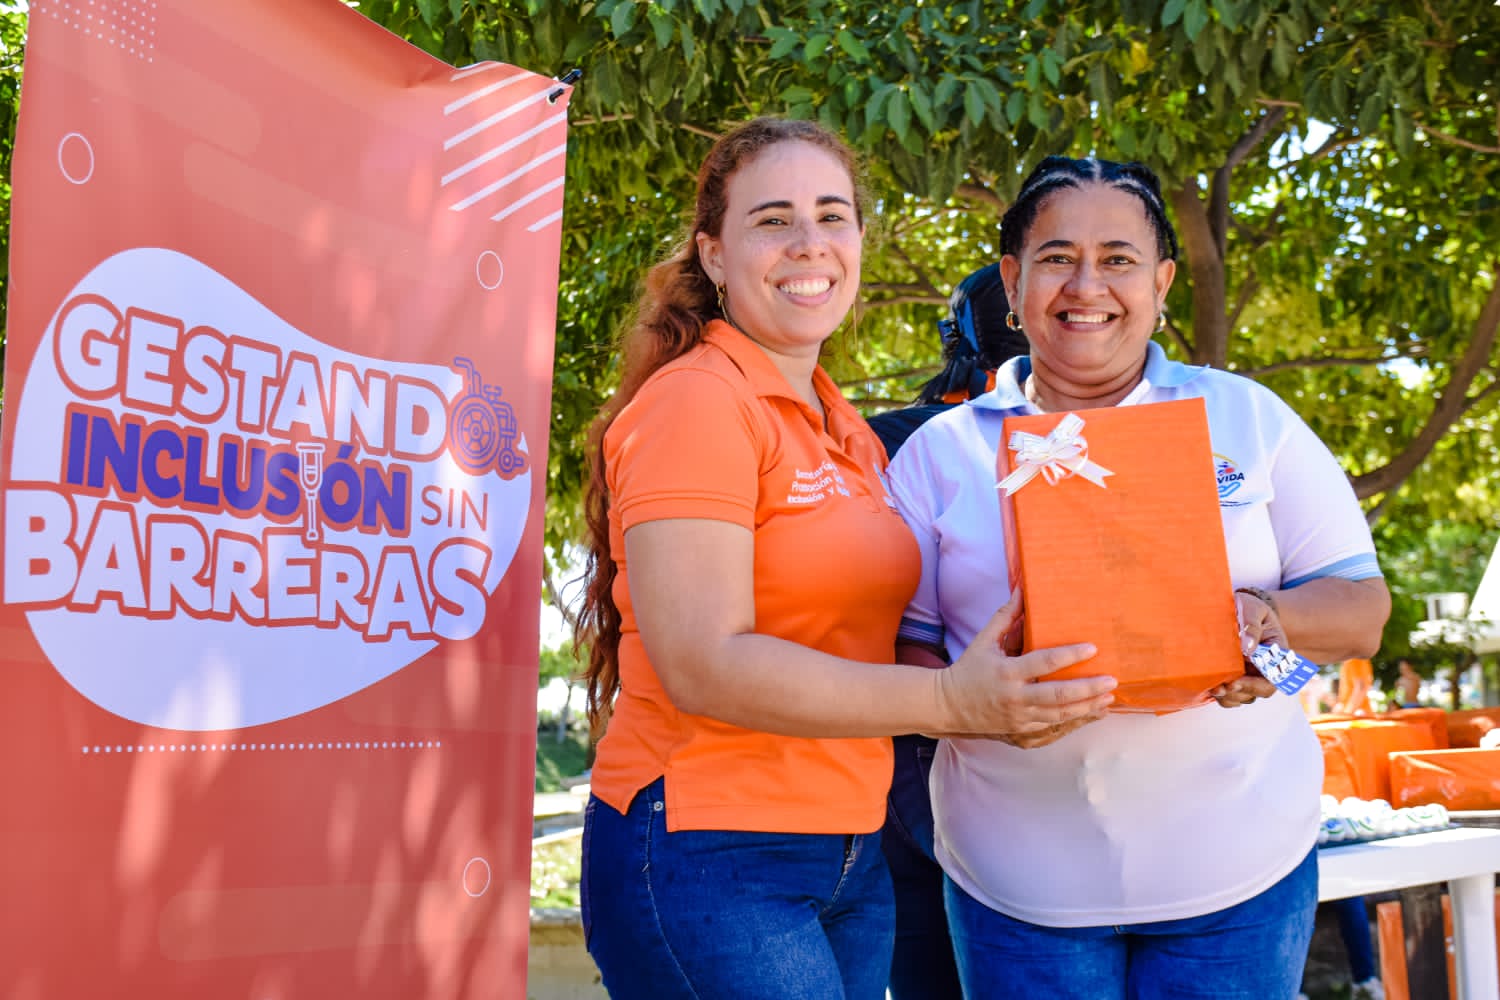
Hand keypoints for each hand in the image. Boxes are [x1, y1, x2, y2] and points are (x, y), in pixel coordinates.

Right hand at [933, 593, 1115, 738]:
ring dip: (1088, 707)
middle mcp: (1014, 698)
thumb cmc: (968, 670)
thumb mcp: (983, 641)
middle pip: (1057, 696)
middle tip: (1111, 680)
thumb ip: (1005, 617)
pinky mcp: (1022, 734)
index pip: (1043, 663)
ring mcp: (1019, 720)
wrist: (948, 708)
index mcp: (1006, 672)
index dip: (1069, 655)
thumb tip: (1022, 589)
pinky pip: (1054, 730)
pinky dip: (1076, 723)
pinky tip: (1094, 713)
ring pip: (1060, 716)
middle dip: (1087, 688)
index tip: (1092, 648)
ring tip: (1110, 697)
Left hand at [1214, 590, 1284, 708]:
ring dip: (1228, 697)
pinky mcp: (1236, 676)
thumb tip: (1248, 647)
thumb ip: (1252, 626)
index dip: (1254, 685)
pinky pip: (1231, 693)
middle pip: (1258, 692)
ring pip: (1243, 696)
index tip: (1235, 682)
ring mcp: (1251, 674)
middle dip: (1238, 693)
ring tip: (1213, 688)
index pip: (1272, 678)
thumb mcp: (1253, 609)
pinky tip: (1209, 686)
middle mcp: (1266, 669)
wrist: (1241, 608)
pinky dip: (1221, 694)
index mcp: (1277, 655)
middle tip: (1219, 688)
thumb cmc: (1250, 608)